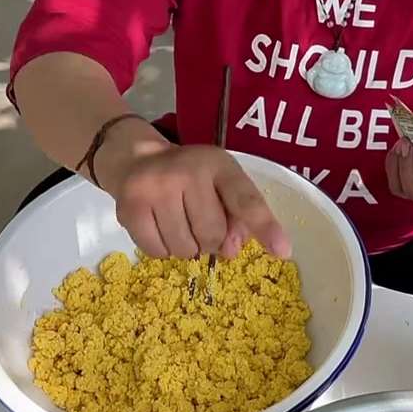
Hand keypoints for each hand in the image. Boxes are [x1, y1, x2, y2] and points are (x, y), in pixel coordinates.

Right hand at [106, 144, 290, 260]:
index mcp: (219, 164)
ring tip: (178, 222)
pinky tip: (160, 227)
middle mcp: (187, 172)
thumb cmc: (189, 176)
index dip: (265, 226)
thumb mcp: (219, 183)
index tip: (283, 251)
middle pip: (212, 235)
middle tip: (198, 220)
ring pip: (184, 248)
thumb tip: (230, 252)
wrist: (137, 158)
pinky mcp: (130, 208)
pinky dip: (163, 249)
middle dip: (210, 240)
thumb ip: (238, 217)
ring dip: (186, 246)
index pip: (245, 199)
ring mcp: (155, 189)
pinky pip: (157, 252)